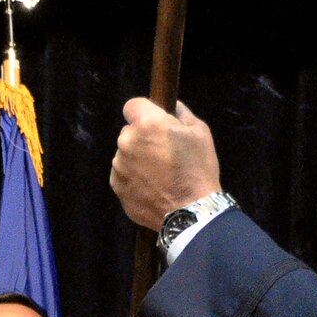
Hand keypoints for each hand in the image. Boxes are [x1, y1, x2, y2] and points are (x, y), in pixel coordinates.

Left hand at [111, 98, 222, 230]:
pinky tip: (151, 187)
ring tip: (159, 174)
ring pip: (125, 153)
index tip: (155, 123)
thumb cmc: (198, 169)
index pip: (132, 105)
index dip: (144, 112)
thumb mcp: (200, 133)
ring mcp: (119, 165)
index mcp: (147, 124)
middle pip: (129, 131)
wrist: (190, 211)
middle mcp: (127, 141)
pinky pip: (123, 173)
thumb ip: (182, 113)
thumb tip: (172, 106)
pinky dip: (133, 177)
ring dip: (137, 158)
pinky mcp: (116, 186)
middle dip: (143, 137)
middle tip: (163, 153)